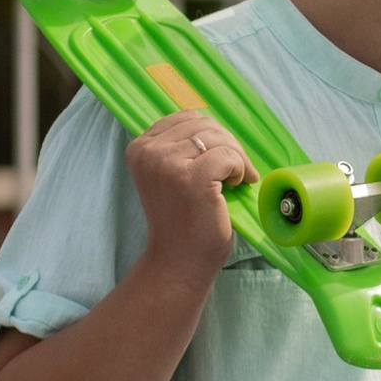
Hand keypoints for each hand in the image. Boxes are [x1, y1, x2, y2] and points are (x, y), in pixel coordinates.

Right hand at [126, 109, 247, 286]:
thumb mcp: (171, 174)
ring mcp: (167, 164)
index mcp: (140, 147)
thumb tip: (216, 126)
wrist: (179, 262)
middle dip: (229, 146)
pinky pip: (229, 156)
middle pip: (205, 125)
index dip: (213, 136)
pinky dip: (240, 170)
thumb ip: (181, 147)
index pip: (188, 118)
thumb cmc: (183, 220)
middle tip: (237, 172)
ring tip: (235, 181)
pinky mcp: (190, 178)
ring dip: (236, 158)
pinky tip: (236, 187)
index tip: (222, 159)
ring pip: (218, 138)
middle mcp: (148, 152)